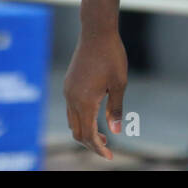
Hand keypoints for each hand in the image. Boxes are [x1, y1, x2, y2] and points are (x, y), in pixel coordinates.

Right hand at [62, 25, 127, 159]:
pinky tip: (94, 115)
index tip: (110, 156)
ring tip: (102, 134)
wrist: (96, 32)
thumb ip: (116, 109)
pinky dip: (81, 118)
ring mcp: (68, 90)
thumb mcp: (119, 83)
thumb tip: (115, 131)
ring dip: (85, 131)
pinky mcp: (68, 83)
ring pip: (72, 121)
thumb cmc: (111, 56)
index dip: (98, 148)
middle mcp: (72, 98)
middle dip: (91, 143)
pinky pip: (71, 108)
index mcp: (85, 101)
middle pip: (77, 131)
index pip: (88, 134)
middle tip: (107, 147)